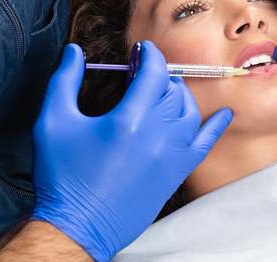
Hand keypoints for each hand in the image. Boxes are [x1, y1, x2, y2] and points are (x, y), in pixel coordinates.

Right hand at [31, 42, 231, 260]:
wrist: (78, 226)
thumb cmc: (62, 177)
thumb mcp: (53, 121)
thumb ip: (64, 80)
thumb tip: (73, 52)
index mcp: (129, 120)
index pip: (154, 73)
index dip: (150, 55)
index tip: (142, 50)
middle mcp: (158, 135)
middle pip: (172, 90)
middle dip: (160, 75)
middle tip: (143, 72)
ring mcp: (172, 155)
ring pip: (190, 111)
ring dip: (178, 95)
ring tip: (162, 92)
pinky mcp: (177, 173)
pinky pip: (205, 143)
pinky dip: (216, 125)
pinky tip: (223, 113)